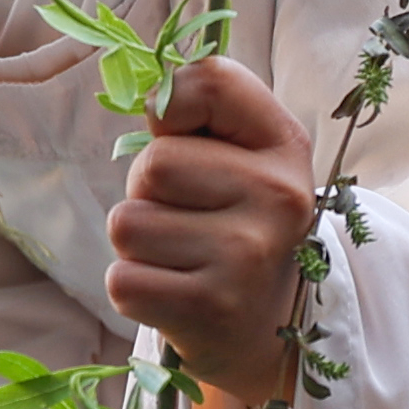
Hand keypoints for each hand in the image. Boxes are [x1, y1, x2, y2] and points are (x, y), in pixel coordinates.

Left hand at [107, 57, 317, 406]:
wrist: (266, 325)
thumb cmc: (234, 222)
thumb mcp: (244, 155)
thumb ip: (203, 108)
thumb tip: (153, 96)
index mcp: (285, 146)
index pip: (208, 82)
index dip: (171, 109)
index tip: (186, 140)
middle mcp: (277, 197)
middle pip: (152, 164)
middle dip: (147, 192)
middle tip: (185, 219)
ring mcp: (246, 256)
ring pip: (128, 224)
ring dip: (138, 244)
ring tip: (180, 257)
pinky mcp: (209, 308)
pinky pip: (123, 280)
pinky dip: (134, 288)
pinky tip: (173, 292)